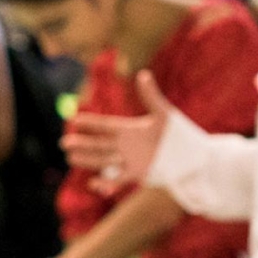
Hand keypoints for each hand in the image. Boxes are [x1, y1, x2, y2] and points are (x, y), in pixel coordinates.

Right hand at [63, 70, 170, 196]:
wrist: (193, 157)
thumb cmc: (180, 133)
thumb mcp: (165, 114)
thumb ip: (151, 96)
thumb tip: (143, 74)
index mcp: (130, 129)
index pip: (104, 125)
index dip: (89, 123)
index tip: (73, 119)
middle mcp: (126, 145)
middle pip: (98, 144)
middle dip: (82, 143)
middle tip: (64, 142)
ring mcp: (129, 161)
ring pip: (103, 160)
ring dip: (87, 160)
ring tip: (70, 158)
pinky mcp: (137, 175)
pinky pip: (117, 179)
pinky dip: (106, 183)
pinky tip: (94, 183)